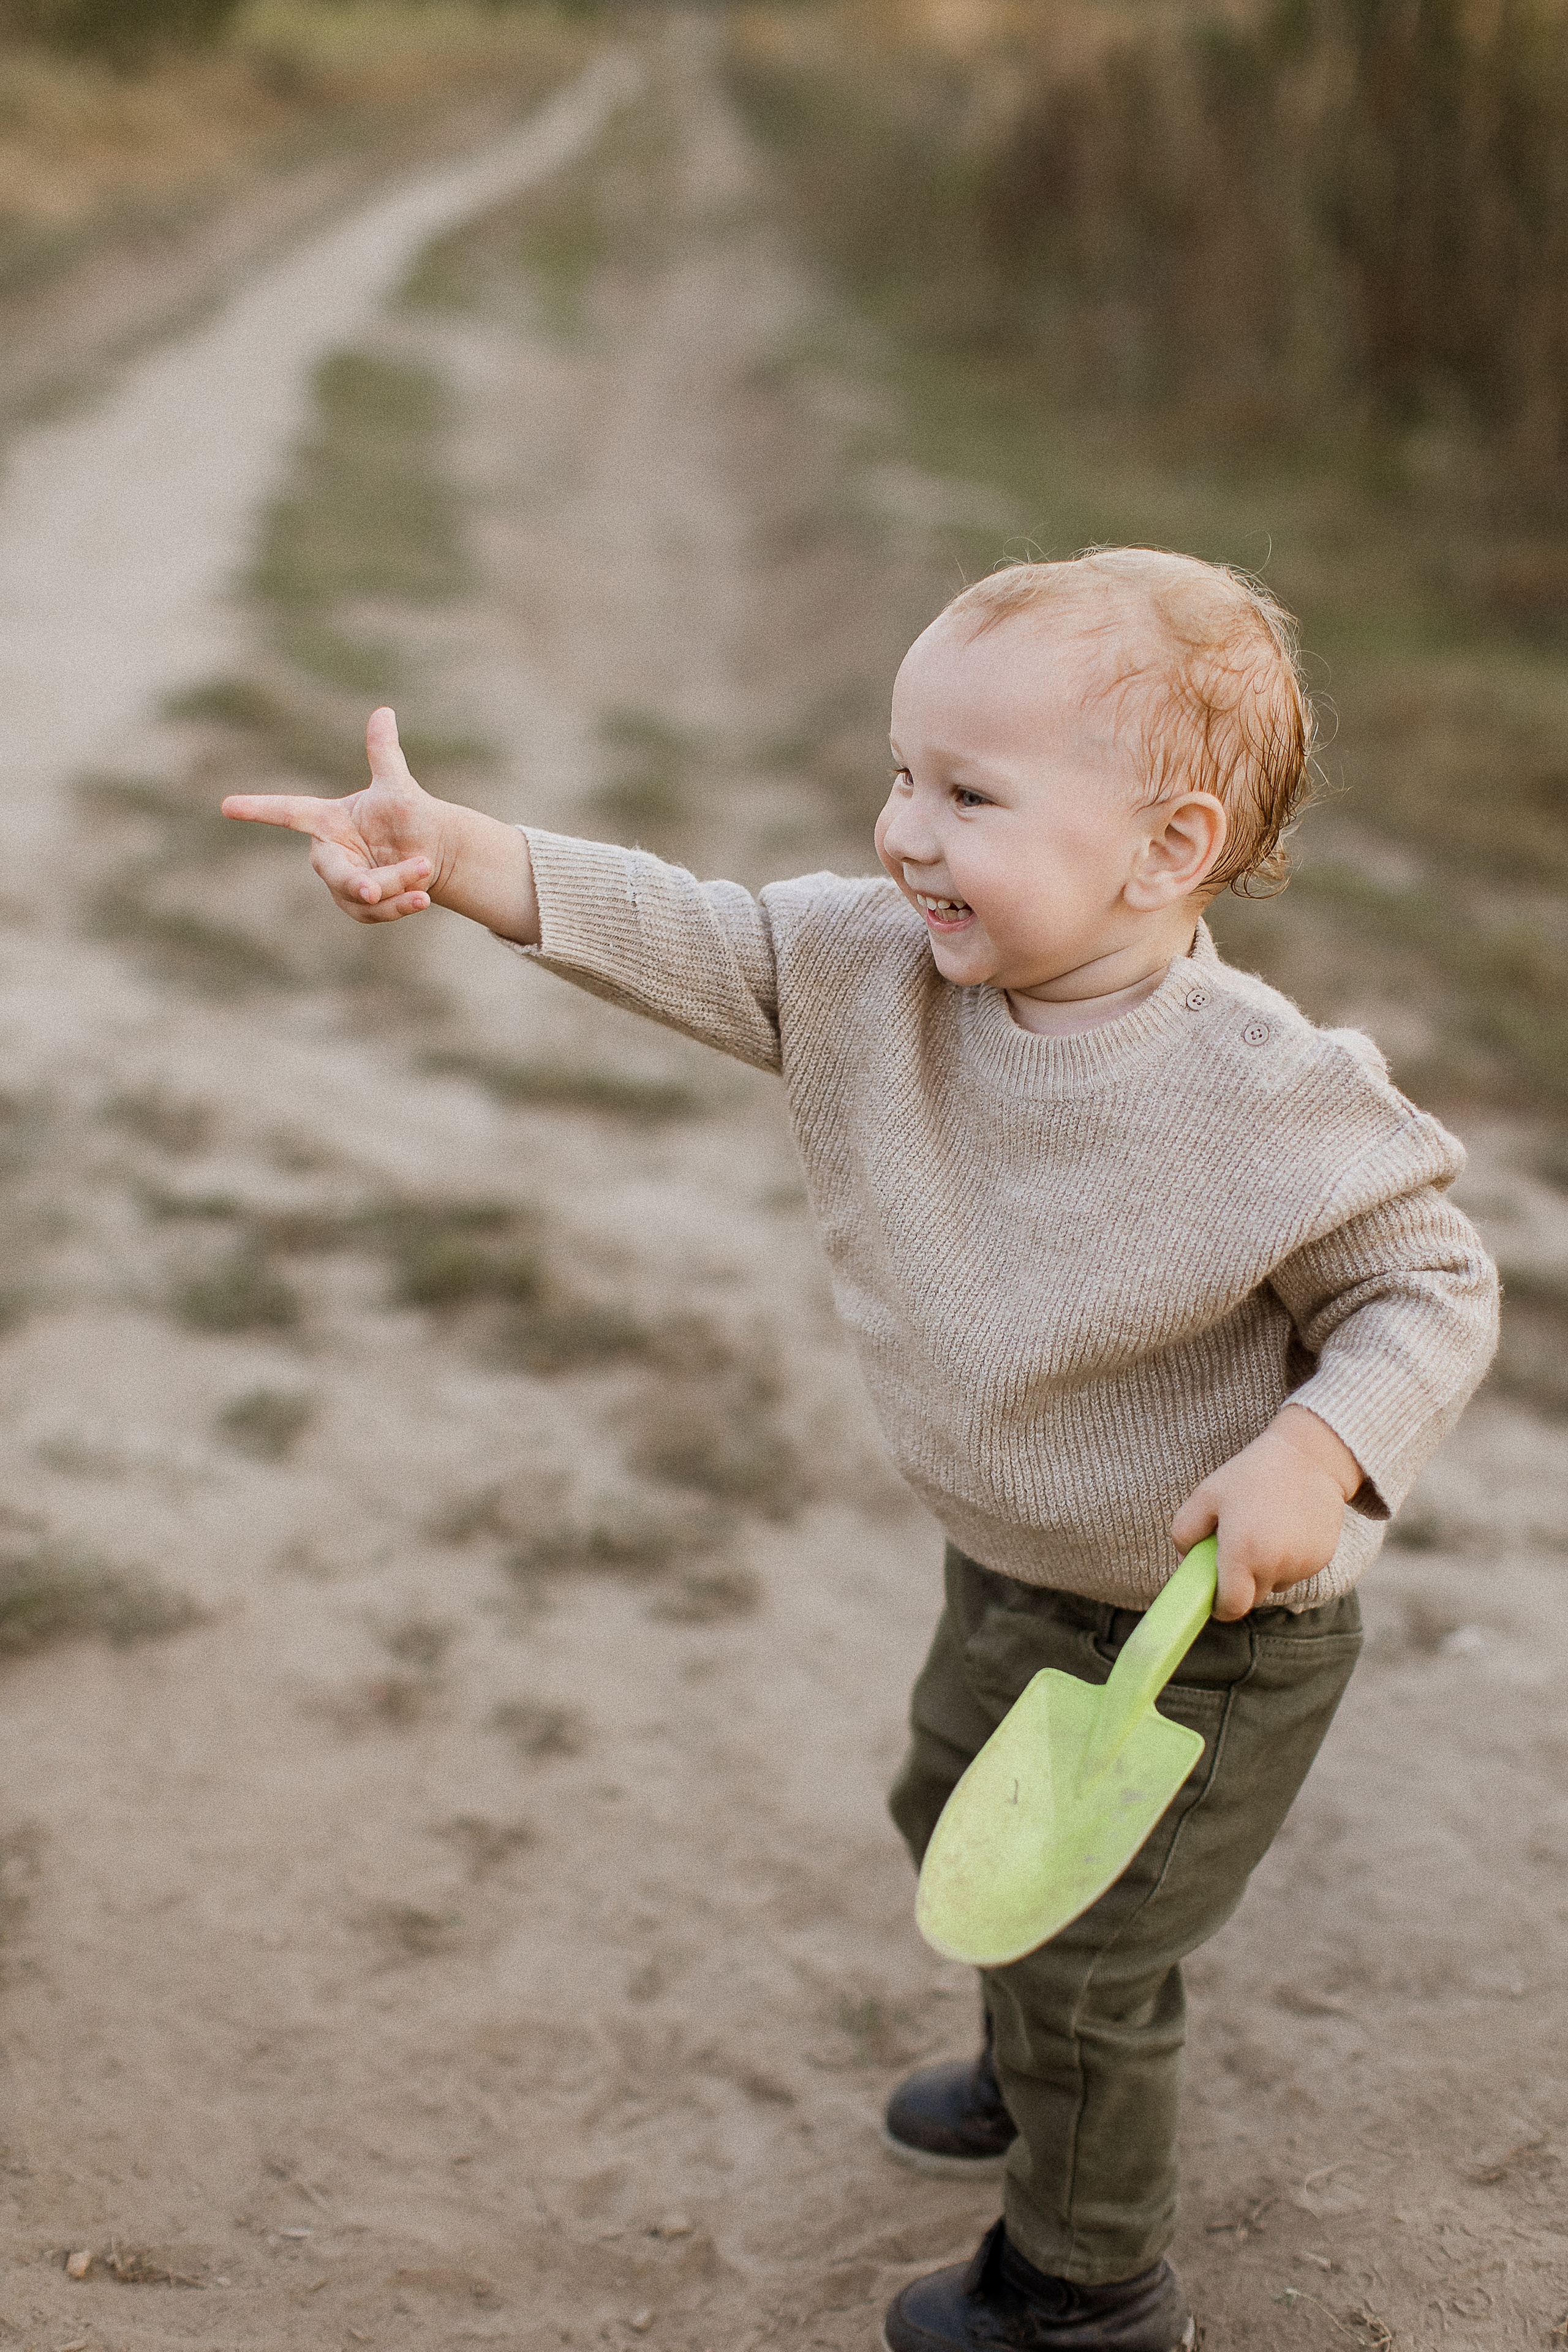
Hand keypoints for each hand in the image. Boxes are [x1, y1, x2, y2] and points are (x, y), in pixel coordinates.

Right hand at [222, 707, 539, 939]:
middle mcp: (330, 853)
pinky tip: (422, 898)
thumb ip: (384, 755)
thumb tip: (383, 712)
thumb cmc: (409, 814)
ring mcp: (342, 883)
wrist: (433, 850)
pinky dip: (399, 906)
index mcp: (329, 820)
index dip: (259, 808)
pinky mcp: (359, 907)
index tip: (226, 805)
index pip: (289, 812)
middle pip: (333, 871)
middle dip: (356, 881)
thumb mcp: (397, 787)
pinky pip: (373, 912)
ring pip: (358, 894)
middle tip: (374, 888)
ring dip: (393, 887)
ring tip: (425, 870)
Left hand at [1170, 1405, 1363, 1620]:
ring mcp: (1302, 1564)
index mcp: (1242, 1552)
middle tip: (1236, 1546)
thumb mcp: (1206, 1495)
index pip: (1232, 1607)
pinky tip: (1285, 1528)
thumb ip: (1185, 1532)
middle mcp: (1274, 1564)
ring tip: (1263, 1529)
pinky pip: (1296, 1572)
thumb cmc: (1251, 1475)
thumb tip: (1184, 1563)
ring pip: (1275, 1584)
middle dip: (1240, 1582)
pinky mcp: (1322, 1559)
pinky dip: (1287, 1560)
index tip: (1214, 1592)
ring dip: (1265, 1569)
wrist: (1310, 1457)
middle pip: (1252, 1597)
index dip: (1220, 1605)